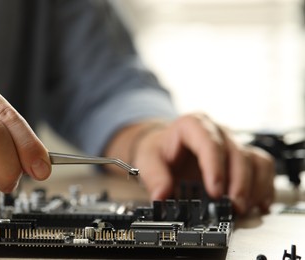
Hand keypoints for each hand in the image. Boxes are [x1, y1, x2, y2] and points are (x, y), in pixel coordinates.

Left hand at [106, 113, 274, 214]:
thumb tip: (161, 196)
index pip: (209, 142)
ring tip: (243, 208)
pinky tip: (258, 203)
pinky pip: (263, 167)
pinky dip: (264, 186)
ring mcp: (232, 143)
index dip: (215, 167)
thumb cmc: (160, 150)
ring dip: (254, 186)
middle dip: (238, 183)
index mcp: (192, 125)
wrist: (167, 147)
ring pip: (254, 159)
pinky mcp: (242, 157)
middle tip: (232, 206)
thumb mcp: (148, 159)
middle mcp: (217, 132)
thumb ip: (154, 176)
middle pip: (236, 153)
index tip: (215, 191)